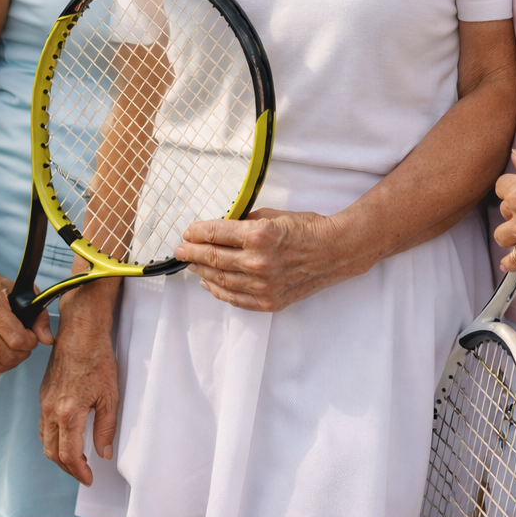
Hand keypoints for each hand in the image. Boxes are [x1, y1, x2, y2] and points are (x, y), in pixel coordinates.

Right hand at [0, 259, 39, 381]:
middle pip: (7, 356)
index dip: (31, 343)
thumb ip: (38, 315)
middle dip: (22, 354)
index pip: (18, 340)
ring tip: (11, 351)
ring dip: (9, 363)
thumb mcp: (19, 291)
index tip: (31, 338)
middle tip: (23, 346)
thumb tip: (47, 340)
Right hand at [40, 280, 119, 484]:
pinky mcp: (43, 394)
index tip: (89, 478)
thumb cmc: (97, 359)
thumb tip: (104, 453)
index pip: (69, 455)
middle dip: (68, 468)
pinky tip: (64, 439)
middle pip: (53, 453)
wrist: (80, 332)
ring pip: (45, 441)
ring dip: (58, 456)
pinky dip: (51, 440)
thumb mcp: (110, 396)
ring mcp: (44, 402)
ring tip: (76, 461)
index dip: (79, 471)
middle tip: (83, 474)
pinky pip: (42, 426)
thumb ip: (106, 428)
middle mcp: (51, 410)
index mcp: (68, 413)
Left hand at [175, 206, 357, 310]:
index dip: (197, 232)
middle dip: (192, 252)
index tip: (187, 232)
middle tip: (180, 250)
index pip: (216, 234)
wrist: (335, 251)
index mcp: (259, 235)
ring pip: (221, 280)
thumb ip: (245, 221)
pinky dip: (218, 291)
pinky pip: (236, 299)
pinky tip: (208, 283)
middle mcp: (259, 262)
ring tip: (191, 264)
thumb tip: (221, 226)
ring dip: (202, 271)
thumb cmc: (306, 228)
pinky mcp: (270, 301)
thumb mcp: (273, 214)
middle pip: (214, 258)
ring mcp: (264, 285)